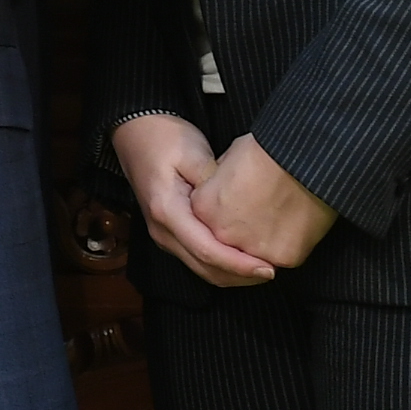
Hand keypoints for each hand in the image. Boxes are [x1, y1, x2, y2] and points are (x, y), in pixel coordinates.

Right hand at [111, 113, 279, 287]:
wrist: (136, 134)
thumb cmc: (165, 139)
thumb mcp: (193, 153)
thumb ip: (216, 183)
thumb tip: (241, 210)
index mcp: (167, 211)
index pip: (206, 250)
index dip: (238, 264)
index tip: (268, 267)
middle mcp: (163, 231)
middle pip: (205, 267)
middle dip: (240, 275)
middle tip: (274, 270)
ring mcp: (165, 236)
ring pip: (202, 269)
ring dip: (233, 274)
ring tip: (263, 267)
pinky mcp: (171, 235)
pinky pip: (198, 259)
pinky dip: (223, 265)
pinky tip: (244, 258)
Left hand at [192, 134, 338, 273]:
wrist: (301, 158)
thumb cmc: (265, 150)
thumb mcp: (228, 158)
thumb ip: (217, 183)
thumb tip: (224, 190)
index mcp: (204, 209)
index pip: (207, 220)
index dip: (223, 211)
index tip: (238, 203)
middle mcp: (222, 234)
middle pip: (227, 244)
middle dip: (239, 234)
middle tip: (258, 216)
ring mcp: (251, 249)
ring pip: (252, 257)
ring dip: (261, 245)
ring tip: (277, 220)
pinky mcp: (282, 257)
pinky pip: (281, 257)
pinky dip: (286, 245)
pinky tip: (294, 224)